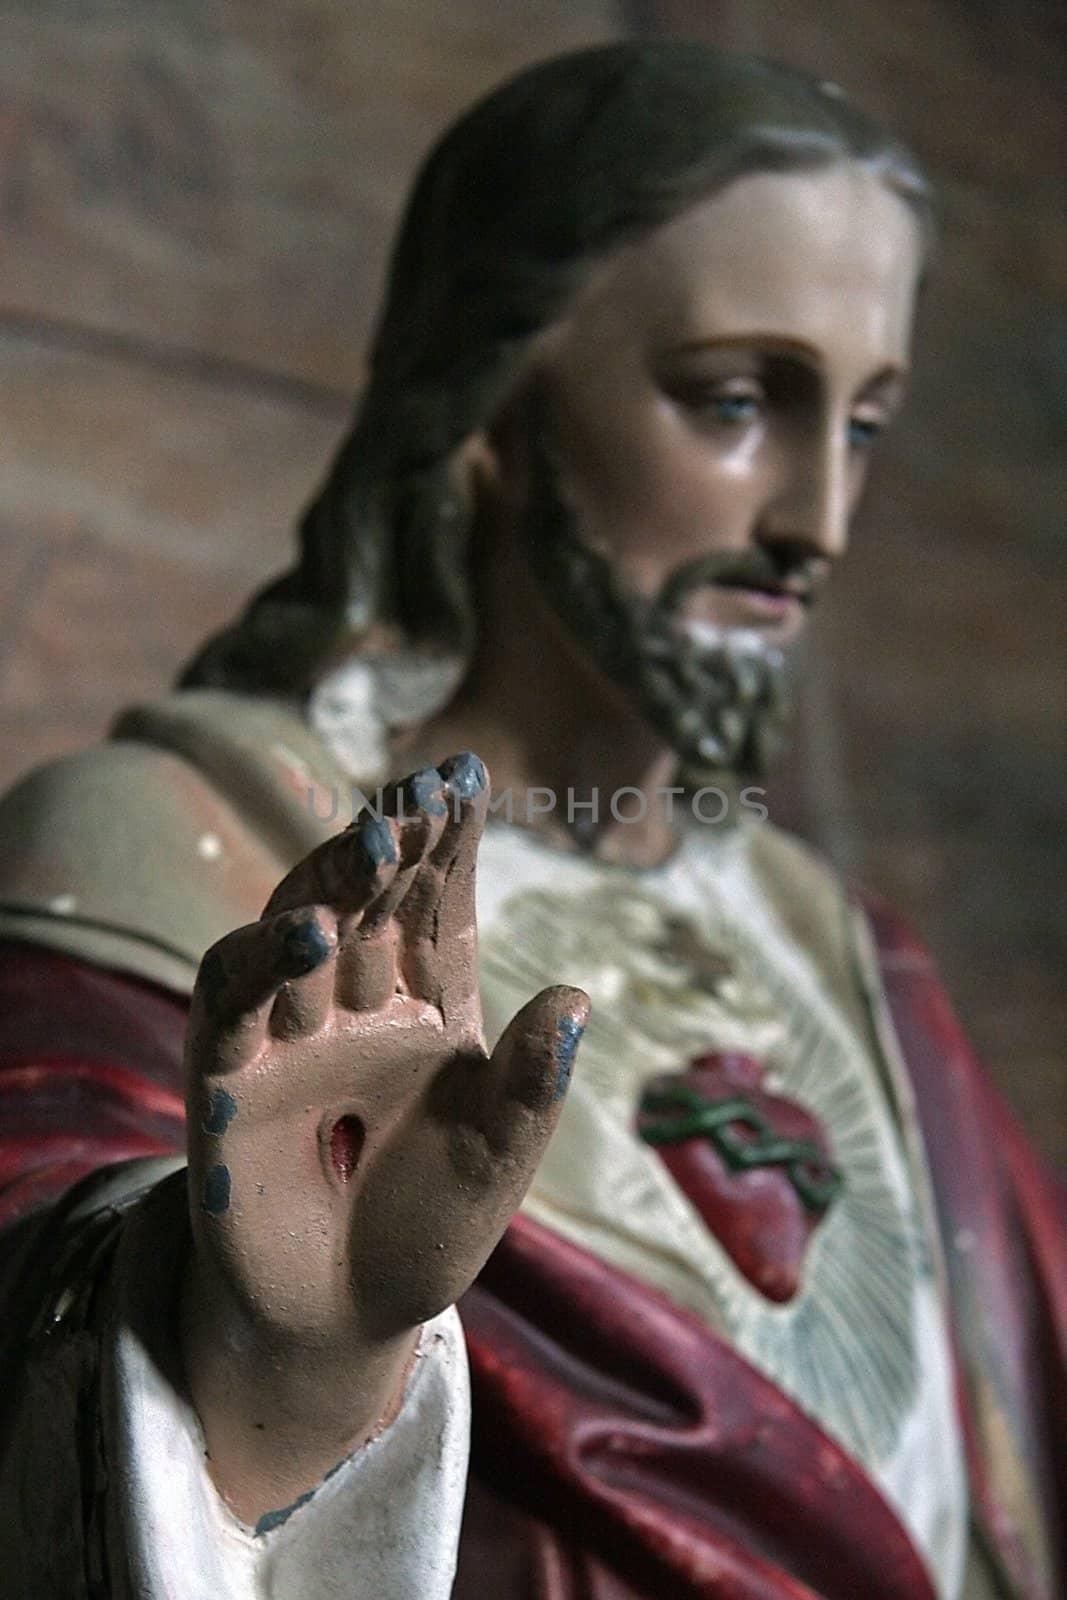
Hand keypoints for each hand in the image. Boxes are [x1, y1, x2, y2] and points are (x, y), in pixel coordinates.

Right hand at [180, 754, 586, 1521]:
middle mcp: (356, 1004)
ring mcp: (287, 1032)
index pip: (440, 907)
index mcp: (428, 1007)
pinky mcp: (226, 1074)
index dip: (451, 842)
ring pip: (301, 926)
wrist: (343, 1317)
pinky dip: (266, 960)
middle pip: (371, 900)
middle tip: (423, 790)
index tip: (468, 774)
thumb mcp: (496, 1158)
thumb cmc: (427, 1227)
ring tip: (377, 840)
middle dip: (396, 842)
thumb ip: (529, 1085)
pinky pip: (236, 999)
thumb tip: (578, 998)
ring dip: (335, 879)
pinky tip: (313, 935)